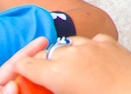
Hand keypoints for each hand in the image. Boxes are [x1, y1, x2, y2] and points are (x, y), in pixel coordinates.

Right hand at [0, 34, 130, 93]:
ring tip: (74, 68)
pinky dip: (90, 49)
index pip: (27, 64)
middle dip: (46, 63)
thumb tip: (49, 86)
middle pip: (47, 53)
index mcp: (56, 73)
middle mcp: (71, 54)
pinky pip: (92, 41)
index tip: (22, 71)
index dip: (21, 68)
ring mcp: (91, 45)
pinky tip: (95, 61)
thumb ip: (54, 89)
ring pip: (69, 44)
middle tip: (51, 75)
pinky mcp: (109, 42)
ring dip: (67, 54)